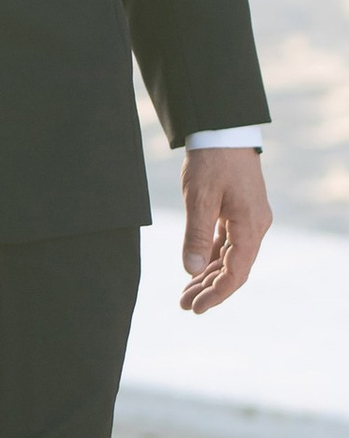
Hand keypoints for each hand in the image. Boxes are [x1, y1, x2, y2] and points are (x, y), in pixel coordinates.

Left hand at [178, 147, 269, 312]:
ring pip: (230, 257)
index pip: (236, 273)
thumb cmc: (212, 161)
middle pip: (234, 269)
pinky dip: (211, 256)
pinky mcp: (239, 211)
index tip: (195, 308)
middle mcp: (255, 226)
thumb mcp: (200, 198)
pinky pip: (227, 242)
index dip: (216, 294)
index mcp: (250, 226)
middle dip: (209, 289)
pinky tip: (196, 269)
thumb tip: (191, 270)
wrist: (223, 129)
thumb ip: (196, 235)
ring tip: (185, 293)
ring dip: (208, 275)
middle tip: (184, 305)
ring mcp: (248, 219)